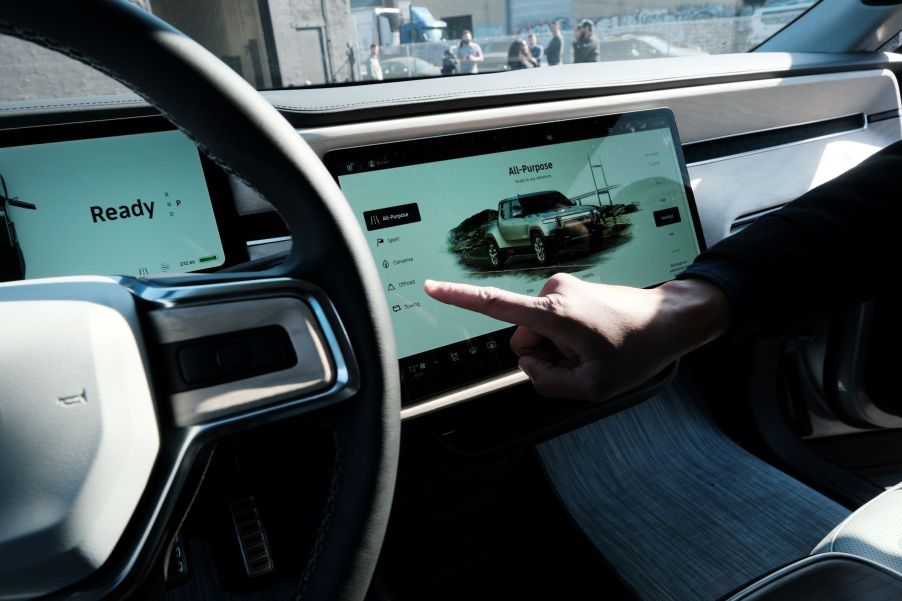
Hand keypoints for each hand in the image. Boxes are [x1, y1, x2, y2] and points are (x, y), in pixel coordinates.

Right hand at [424, 274, 729, 400]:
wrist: (669, 320)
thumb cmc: (637, 350)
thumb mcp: (592, 387)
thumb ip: (546, 382)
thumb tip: (528, 364)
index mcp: (555, 314)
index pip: (495, 306)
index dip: (459, 298)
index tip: (431, 287)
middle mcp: (553, 292)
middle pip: (522, 339)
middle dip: (544, 355)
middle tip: (584, 361)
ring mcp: (562, 287)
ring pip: (537, 332)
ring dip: (558, 347)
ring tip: (594, 348)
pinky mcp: (569, 289)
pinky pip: (551, 322)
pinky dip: (566, 337)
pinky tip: (595, 339)